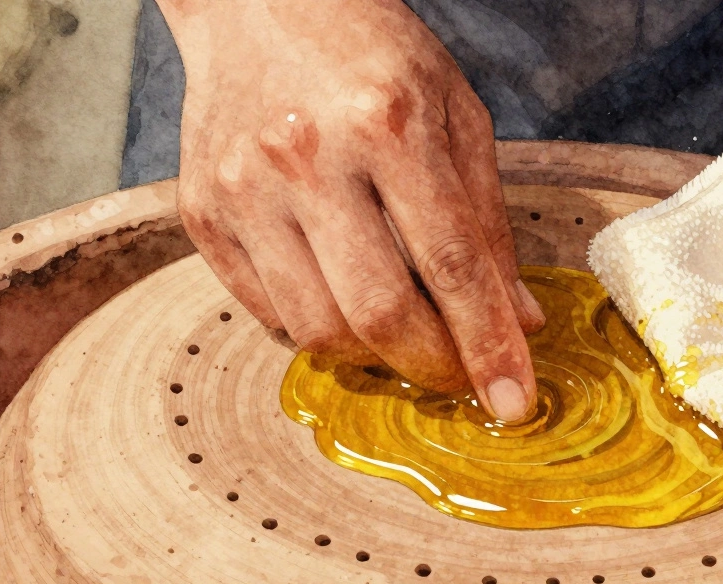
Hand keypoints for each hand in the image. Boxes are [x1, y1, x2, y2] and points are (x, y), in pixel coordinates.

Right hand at [157, 0, 544, 420]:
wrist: (261, 4)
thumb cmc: (372, 54)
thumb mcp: (455, 115)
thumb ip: (488, 220)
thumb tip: (518, 319)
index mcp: (387, 124)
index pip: (451, 264)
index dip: (488, 345)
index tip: (513, 404)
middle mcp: (308, 158)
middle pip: (378, 313)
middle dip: (432, 366)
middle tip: (459, 376)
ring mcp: (245, 189)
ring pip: (316, 328)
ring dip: (374, 356)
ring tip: (405, 336)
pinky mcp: (203, 212)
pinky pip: (266, 312)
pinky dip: (317, 329)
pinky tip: (345, 303)